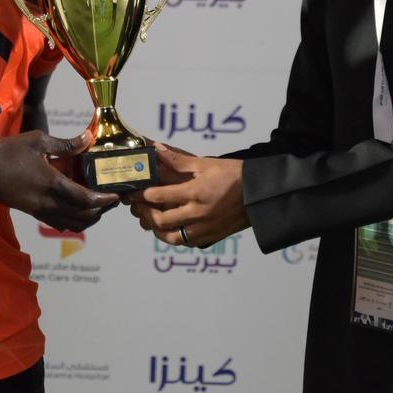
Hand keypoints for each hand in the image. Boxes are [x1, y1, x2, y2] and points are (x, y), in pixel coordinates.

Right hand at [0, 130, 119, 231]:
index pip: (85, 199)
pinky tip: (77, 209)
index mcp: (52, 183)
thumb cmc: (9, 152)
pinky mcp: (32, 213)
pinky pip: (58, 222)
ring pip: (71, 224)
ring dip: (88, 219)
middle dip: (101, 212)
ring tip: (98, 207)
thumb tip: (89, 138)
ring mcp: (39, 210)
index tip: (116, 196)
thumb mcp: (39, 141)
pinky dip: (73, 220)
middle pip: (82, 216)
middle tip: (111, 201)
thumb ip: (66, 143)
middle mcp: (48, 202)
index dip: (104, 201)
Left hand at [127, 142, 248, 247]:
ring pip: (172, 237)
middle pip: (161, 220)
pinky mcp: (211, 236)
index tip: (133, 193)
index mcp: (196, 193)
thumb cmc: (235, 175)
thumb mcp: (207, 164)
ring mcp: (205, 228)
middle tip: (138, 207)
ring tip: (151, 220)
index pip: (159, 196)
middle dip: (145, 213)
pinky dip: (174, 237)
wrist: (259, 195)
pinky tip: (170, 229)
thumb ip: (179, 160)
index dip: (142, 195)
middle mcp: (198, 213)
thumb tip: (157, 149)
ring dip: (157, 230)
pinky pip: (187, 242)